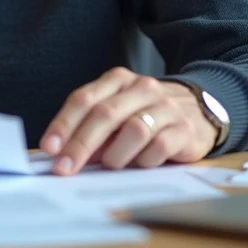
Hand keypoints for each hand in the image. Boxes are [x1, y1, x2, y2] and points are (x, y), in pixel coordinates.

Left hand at [40, 68, 216, 174]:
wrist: (198, 108)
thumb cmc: (146, 114)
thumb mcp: (117, 112)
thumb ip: (92, 128)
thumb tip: (64, 154)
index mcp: (117, 80)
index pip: (83, 99)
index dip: (63, 124)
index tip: (49, 148)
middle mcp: (141, 88)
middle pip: (104, 114)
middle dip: (80, 144)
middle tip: (65, 168)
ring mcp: (165, 106)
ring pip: (133, 129)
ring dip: (115, 154)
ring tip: (111, 165)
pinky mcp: (184, 128)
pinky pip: (159, 147)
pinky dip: (144, 160)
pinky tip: (140, 163)